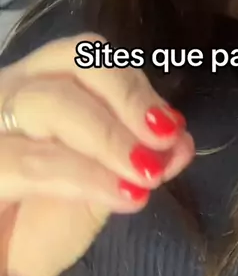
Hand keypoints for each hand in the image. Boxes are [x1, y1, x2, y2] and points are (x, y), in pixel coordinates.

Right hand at [0, 33, 193, 275]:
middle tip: (164, 139)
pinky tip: (124, 196)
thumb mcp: (100, 185)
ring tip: (146, 173)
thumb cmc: (40, 221)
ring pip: (50, 103)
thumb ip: (138, 157)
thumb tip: (183, 141)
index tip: (171, 125)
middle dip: (127, 97)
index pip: (88, 54)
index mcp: (41, 80)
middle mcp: (11, 88)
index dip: (133, 84)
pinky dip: (86, 176)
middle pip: (71, 61)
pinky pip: (33, 162)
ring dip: (109, 137)